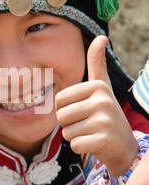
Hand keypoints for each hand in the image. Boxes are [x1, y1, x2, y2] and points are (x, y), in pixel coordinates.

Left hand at [55, 35, 138, 176]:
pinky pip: (75, 145)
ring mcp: (104, 121)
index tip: (84, 111)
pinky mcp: (104, 140)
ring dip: (76, 136)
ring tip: (92, 133)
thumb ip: (97, 63)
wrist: (125, 146)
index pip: (59, 100)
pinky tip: (95, 144)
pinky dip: (82, 148)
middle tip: (88, 124)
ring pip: (67, 132)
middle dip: (70, 124)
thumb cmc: (105, 114)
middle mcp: (103, 100)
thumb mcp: (102, 87)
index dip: (67, 109)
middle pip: (61, 116)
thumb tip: (101, 37)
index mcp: (97, 86)